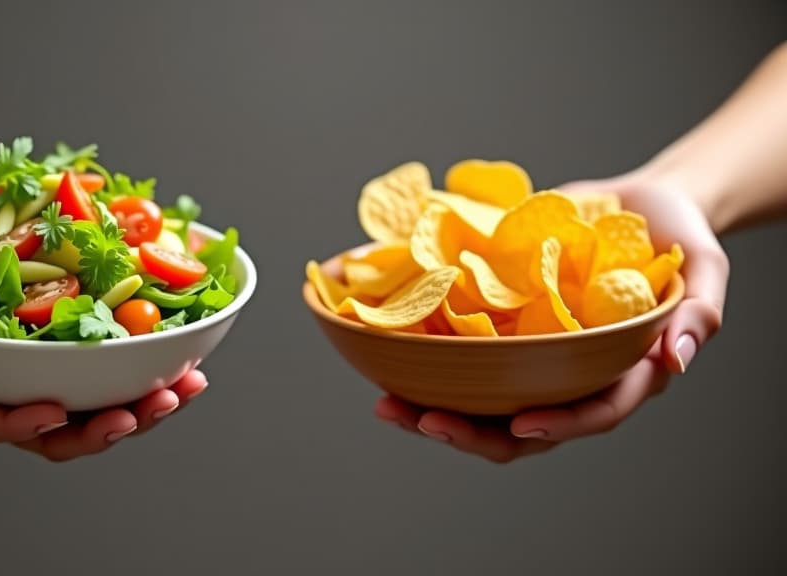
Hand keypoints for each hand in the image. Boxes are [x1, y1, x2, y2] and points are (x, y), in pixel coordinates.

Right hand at [0, 175, 208, 461]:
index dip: (21, 427)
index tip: (56, 416)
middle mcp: (0, 373)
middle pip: (57, 424)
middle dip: (108, 424)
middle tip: (152, 408)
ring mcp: (37, 349)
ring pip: (96, 393)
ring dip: (146, 396)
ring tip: (188, 384)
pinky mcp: (67, 317)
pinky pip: (111, 342)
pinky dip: (151, 346)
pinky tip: (190, 340)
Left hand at [375, 170, 728, 462]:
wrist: (638, 205)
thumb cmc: (678, 237)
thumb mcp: (704, 267)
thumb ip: (699, 311)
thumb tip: (675, 358)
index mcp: (621, 374)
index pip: (590, 414)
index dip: (557, 427)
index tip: (519, 426)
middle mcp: (569, 375)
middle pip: (520, 426)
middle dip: (469, 433)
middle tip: (419, 420)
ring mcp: (532, 356)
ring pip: (481, 401)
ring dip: (432, 408)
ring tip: (387, 403)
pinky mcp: (504, 328)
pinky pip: (464, 355)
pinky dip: (425, 357)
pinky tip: (383, 351)